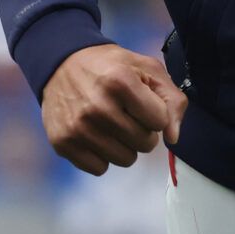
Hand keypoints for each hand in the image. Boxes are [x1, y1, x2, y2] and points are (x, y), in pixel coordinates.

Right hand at [39, 43, 185, 174]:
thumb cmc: (112, 67)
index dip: (157, 113)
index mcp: (121, 82)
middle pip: (145, 143)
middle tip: (130, 115)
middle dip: (144, 131)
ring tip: (115, 125)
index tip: (145, 103)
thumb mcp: (149, 69)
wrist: (62, 65)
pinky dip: (103, 156)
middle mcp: (97, 107)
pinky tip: (98, 135)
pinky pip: (99, 168)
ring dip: (126, 146)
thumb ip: (172, 100)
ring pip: (125, 159)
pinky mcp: (62, 143)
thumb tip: (172, 138)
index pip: (160, 121)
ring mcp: (78, 128)